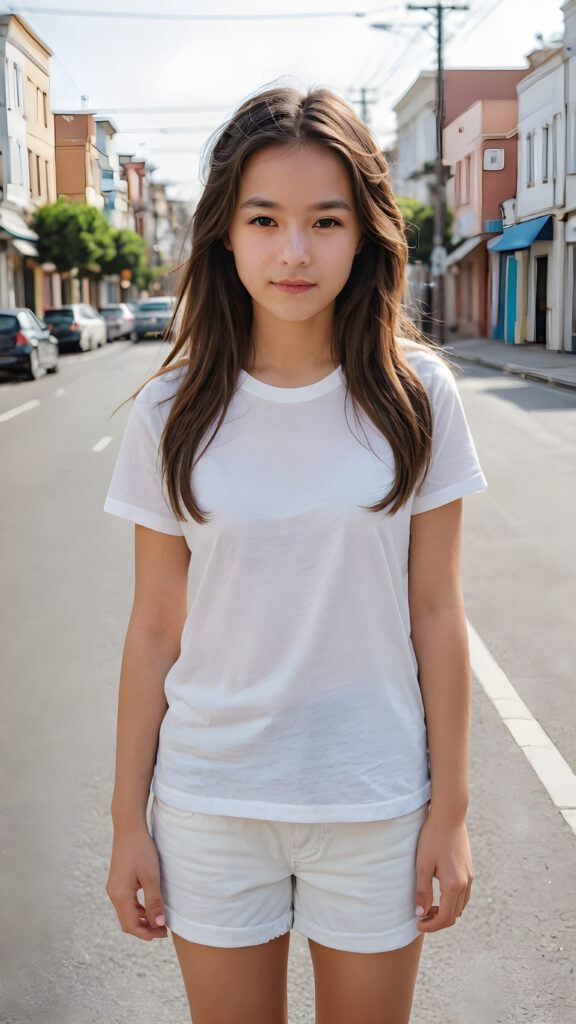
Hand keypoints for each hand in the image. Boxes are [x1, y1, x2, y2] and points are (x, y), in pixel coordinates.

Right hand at [106, 826, 167, 941]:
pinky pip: (126, 902)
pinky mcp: (117, 881)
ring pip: (126, 913)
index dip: (147, 933)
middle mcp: (114, 893)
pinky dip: (137, 909)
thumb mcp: (151, 876)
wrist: (129, 827)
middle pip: (127, 922)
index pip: (131, 925)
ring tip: (158, 920)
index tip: (164, 933)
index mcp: (120, 895)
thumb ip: (154, 901)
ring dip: (141, 920)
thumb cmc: (141, 849)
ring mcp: (114, 887)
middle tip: (163, 930)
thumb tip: (159, 924)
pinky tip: (149, 907)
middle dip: (144, 929)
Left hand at [414, 813, 472, 932]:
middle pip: (454, 914)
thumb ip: (422, 891)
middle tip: (421, 917)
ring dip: (446, 911)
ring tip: (429, 906)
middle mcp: (465, 883)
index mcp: (454, 885)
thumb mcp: (423, 864)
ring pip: (461, 905)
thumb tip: (420, 913)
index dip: (431, 926)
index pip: (446, 918)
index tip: (417, 924)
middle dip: (438, 920)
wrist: (449, 815)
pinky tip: (439, 893)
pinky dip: (453, 901)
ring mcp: (469, 876)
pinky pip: (464, 894)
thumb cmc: (433, 838)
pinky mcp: (469, 869)